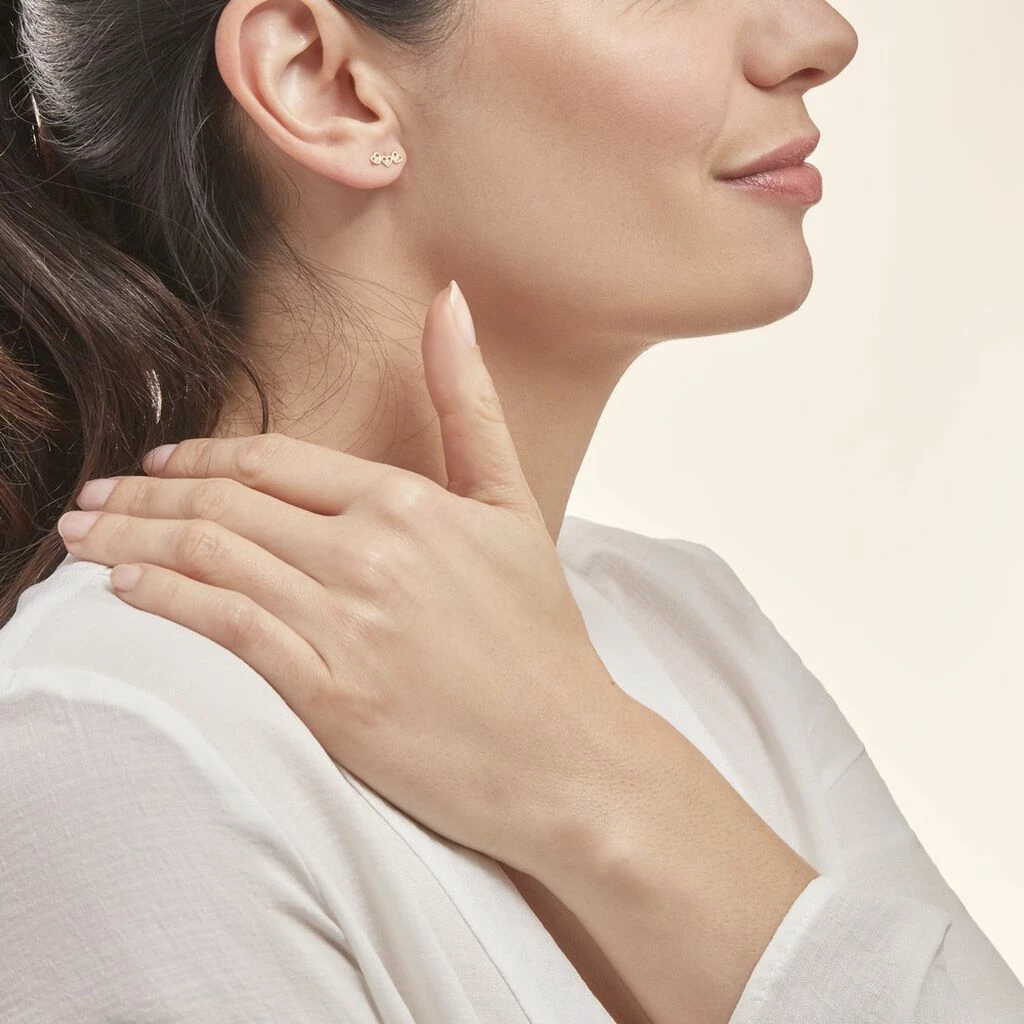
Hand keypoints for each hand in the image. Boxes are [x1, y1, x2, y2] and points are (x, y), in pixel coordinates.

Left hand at [56, 282, 629, 876]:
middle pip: (224, 505)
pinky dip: (162, 600)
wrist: (566, 754)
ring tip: (80, 535)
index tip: (156, 463)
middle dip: (141, 496)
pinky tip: (124, 589)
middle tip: (91, 497)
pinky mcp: (329, 694)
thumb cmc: (540, 637)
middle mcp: (369, 553)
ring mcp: (346, 623)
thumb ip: (469, 402)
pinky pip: (224, 628)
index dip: (199, 457)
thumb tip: (448, 300)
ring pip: (209, 558)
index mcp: (408, 502)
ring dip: (129, 540)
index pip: (272, 461)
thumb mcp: (513, 506)